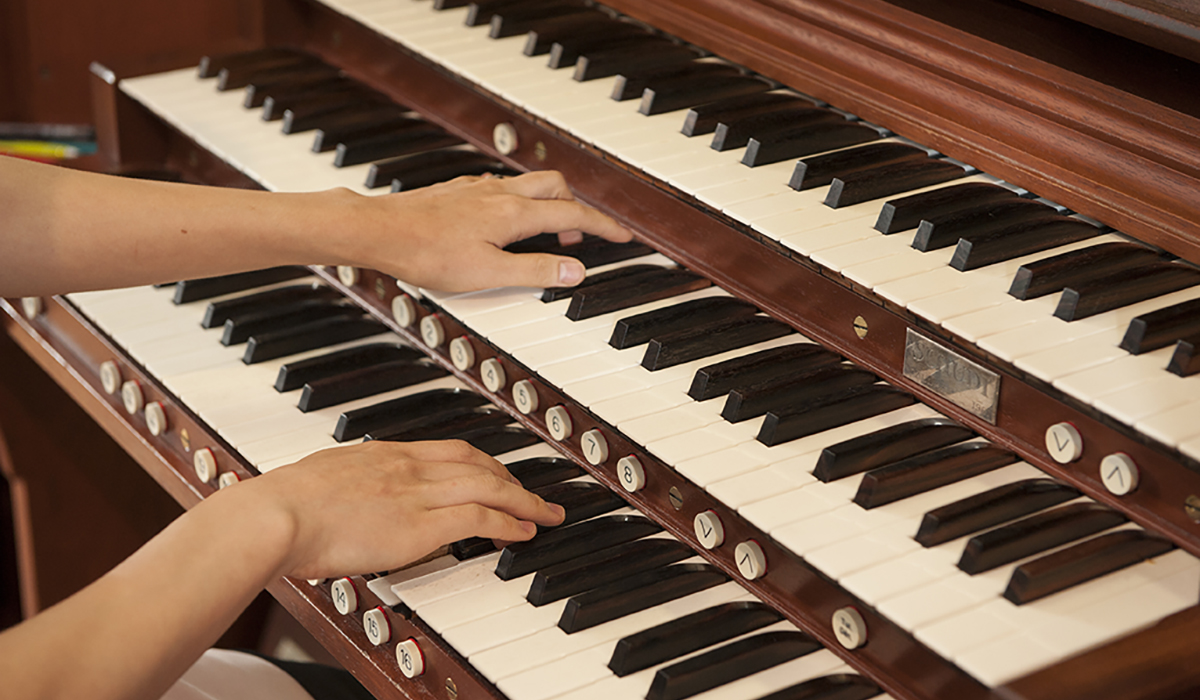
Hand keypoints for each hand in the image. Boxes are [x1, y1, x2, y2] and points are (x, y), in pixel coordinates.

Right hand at [227, 440, 565, 579]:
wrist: (276, 515)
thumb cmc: (283, 506)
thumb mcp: (321, 481)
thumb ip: (343, 485)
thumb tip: (342, 501)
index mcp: (383, 454)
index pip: (448, 449)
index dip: (481, 460)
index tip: (497, 469)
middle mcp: (407, 467)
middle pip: (476, 463)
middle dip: (512, 477)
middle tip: (535, 492)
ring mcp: (416, 494)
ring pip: (487, 486)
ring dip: (524, 500)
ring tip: (547, 514)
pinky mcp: (419, 525)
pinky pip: (478, 518)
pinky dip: (507, 523)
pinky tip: (524, 531)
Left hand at [338, 170, 634, 291]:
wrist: (379, 230)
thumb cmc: (427, 253)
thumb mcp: (488, 273)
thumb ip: (534, 271)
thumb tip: (575, 270)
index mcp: (514, 213)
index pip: (572, 216)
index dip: (602, 227)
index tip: (622, 236)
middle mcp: (499, 193)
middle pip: (556, 188)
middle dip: (577, 209)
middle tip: (583, 237)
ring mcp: (478, 189)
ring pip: (529, 185)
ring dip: (549, 206)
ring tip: (548, 236)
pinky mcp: (459, 191)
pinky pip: (504, 188)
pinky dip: (520, 203)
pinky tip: (506, 223)